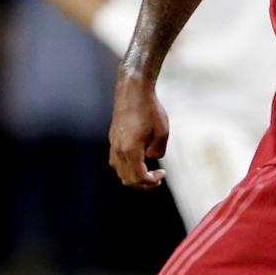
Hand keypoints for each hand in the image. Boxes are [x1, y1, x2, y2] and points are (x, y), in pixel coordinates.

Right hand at [108, 75, 169, 190]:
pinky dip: (128, 167)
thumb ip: (158, 151)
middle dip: (143, 184)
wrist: (133, 91)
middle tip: (157, 178)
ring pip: (120, 172)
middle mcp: (118, 149)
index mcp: (130, 149)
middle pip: (127, 179)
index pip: (138, 177)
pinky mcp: (113, 139)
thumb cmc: (150, 109)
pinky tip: (139, 159)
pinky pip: (117, 162)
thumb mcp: (162, 132)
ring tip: (148, 171)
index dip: (151, 182)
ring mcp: (113, 144)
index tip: (162, 175)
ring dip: (134, 176)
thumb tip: (151, 158)